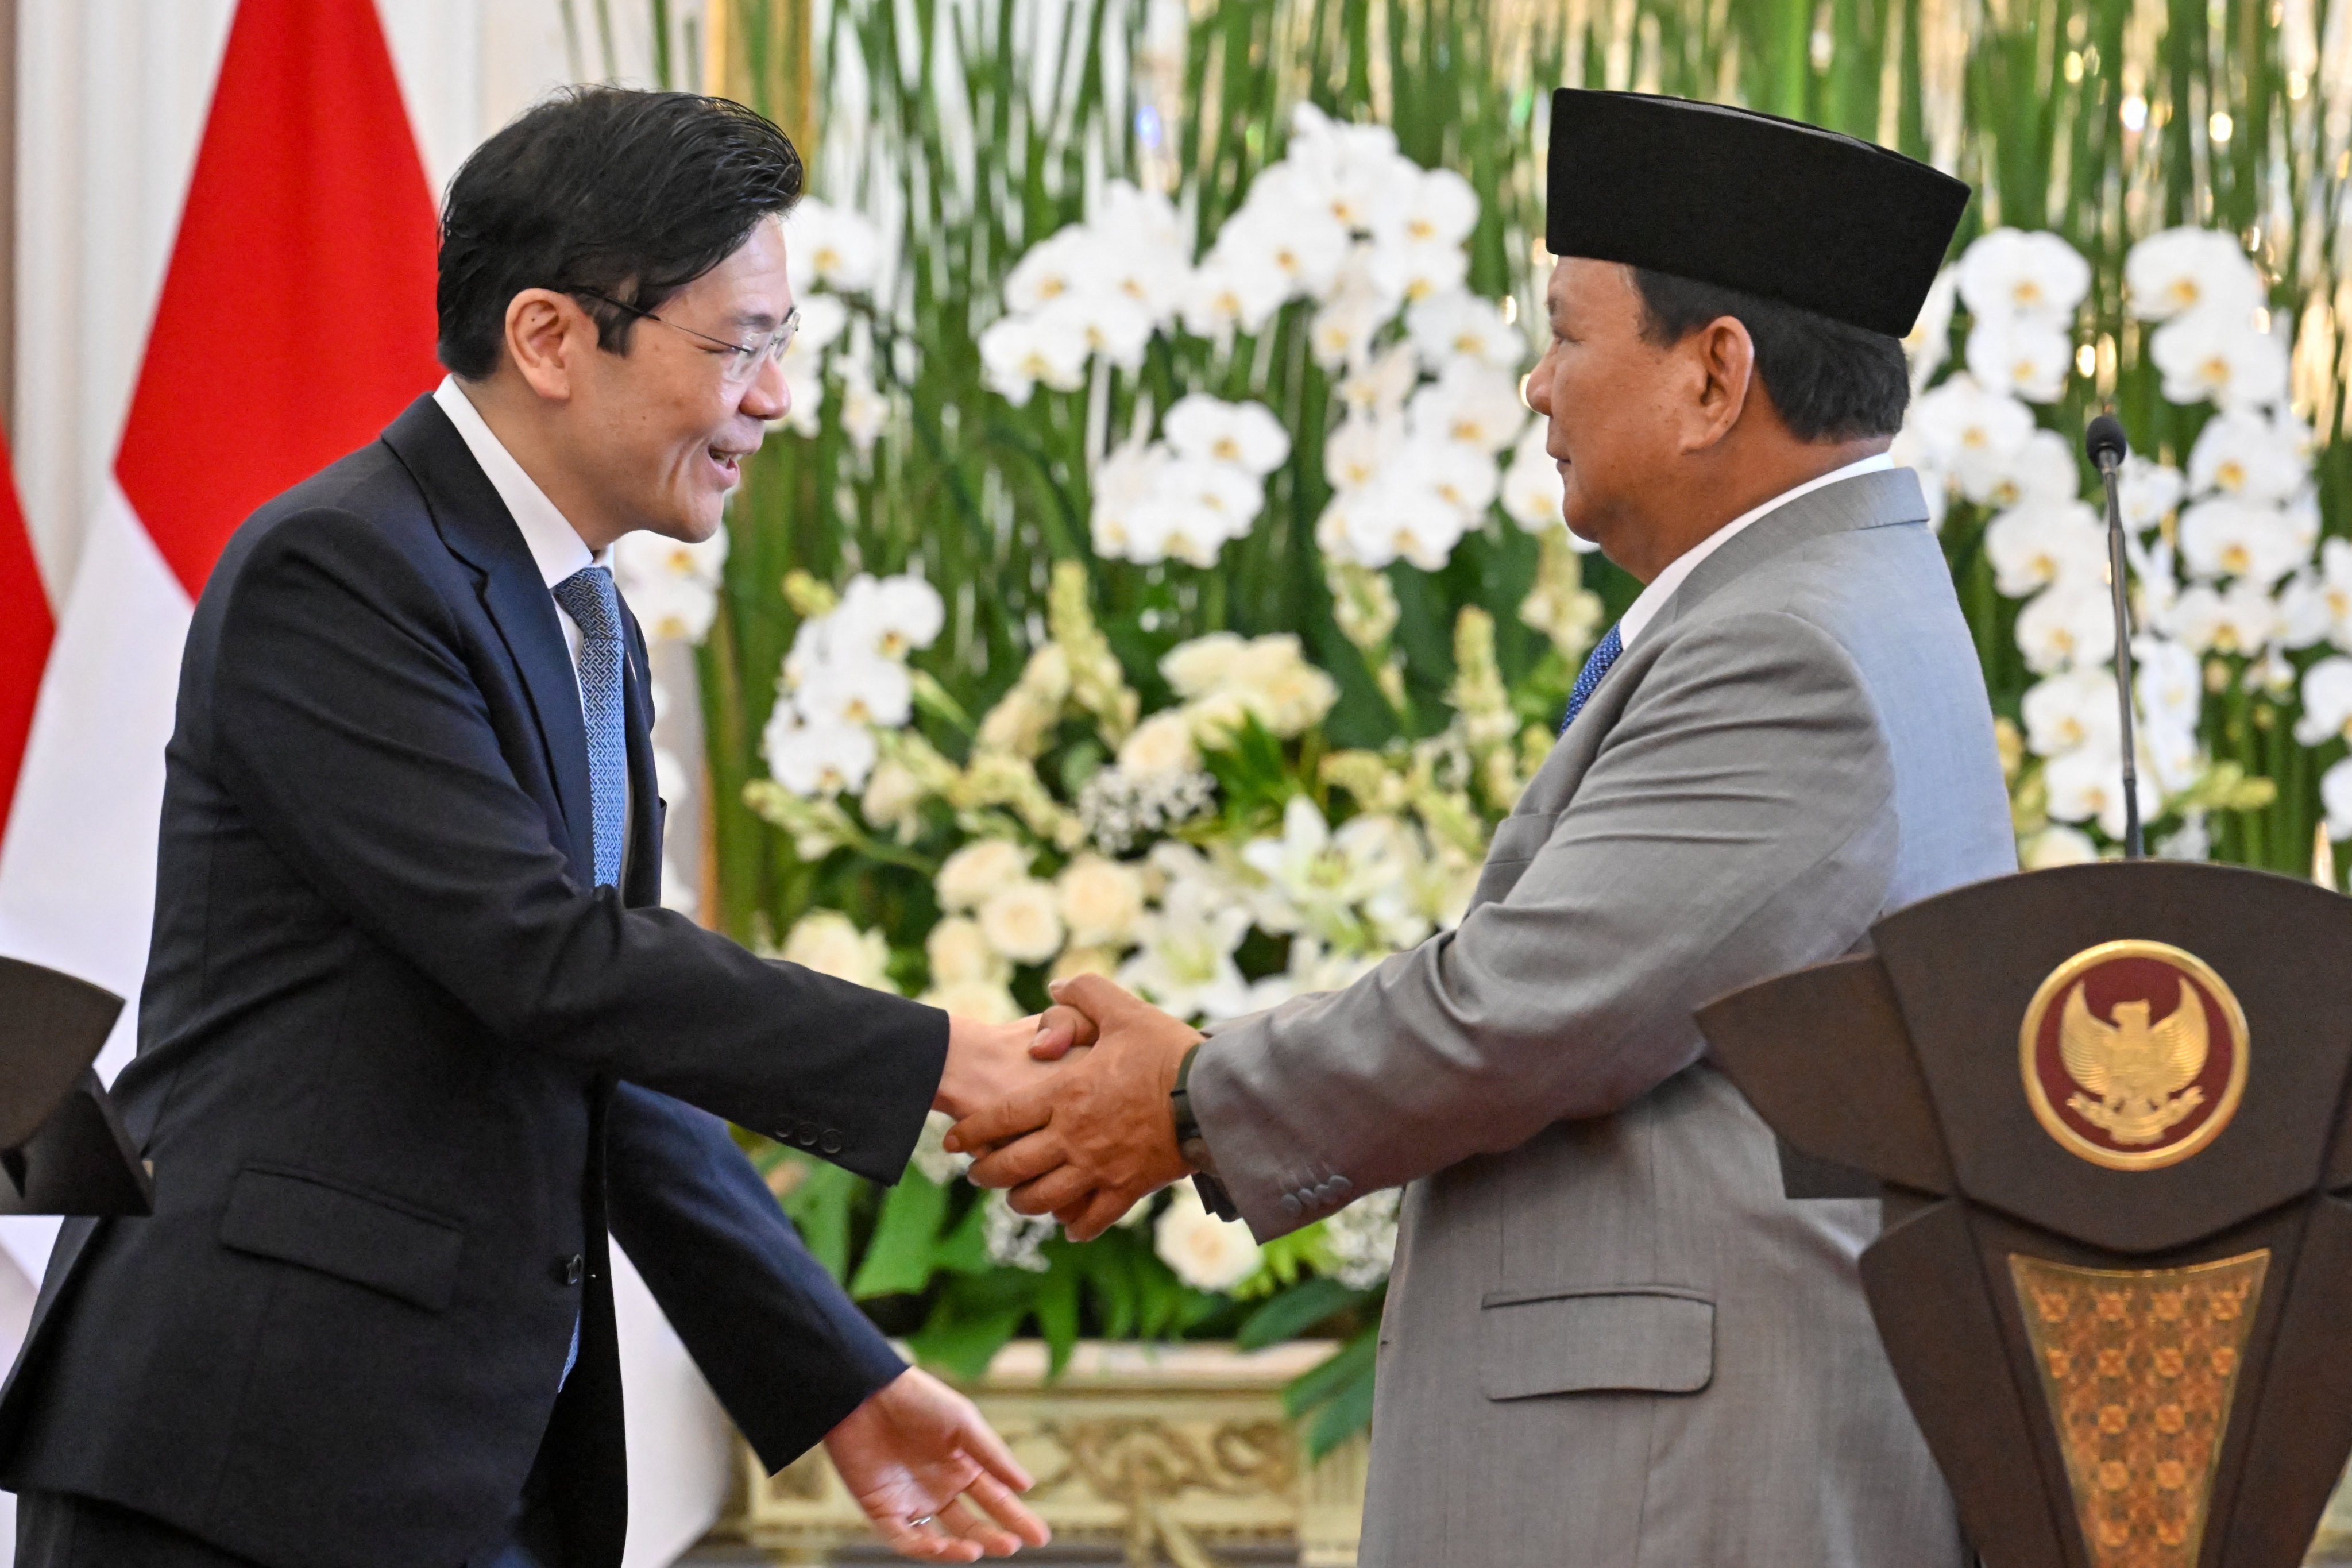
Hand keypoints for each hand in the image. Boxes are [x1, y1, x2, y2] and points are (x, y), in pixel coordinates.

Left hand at [824, 1366, 1051, 1561]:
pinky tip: (942, 1547)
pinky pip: (904, 1538)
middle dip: (993, 1537)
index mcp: (961, 1465)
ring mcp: (910, 1500)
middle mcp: (938, 1488)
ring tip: (978, 1549)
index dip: (1017, 1518)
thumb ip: (993, 1455)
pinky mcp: (881, 1508)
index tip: (1041, 1537)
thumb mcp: (963, 1423)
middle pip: (971, 1523)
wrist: (865, 1393)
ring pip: (939, 1538)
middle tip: (1011, 1546)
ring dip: (959, 1548)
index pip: (995, 1499)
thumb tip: (1027, 1486)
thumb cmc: (918, 1400)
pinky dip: (923, 1548)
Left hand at [946, 975, 1200, 1240]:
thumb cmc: (1168, 1051)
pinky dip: (1075, 1226)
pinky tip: (1069, 1225)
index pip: (999, 1120)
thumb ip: (1084, 993)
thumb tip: (1052, 989)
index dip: (971, 1133)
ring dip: (1022, 1201)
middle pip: (1011, 1167)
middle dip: (986, 1173)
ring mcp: (1098, 1168)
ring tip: (1017, 1197)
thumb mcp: (1124, 1010)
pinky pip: (1091, 1219)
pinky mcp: (1127, 1189)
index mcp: (1064, 1095)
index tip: (954, 1141)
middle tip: (977, 1173)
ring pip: (1043, 1199)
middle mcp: (1073, 1138)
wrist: (1214, 1096)